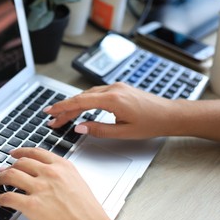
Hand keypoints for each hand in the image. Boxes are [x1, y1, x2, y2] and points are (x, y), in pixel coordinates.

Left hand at [0, 147, 110, 219]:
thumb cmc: (89, 214)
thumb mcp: (78, 184)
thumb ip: (61, 176)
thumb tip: (46, 176)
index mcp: (63, 167)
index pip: (36, 152)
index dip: (21, 151)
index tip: (14, 153)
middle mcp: (50, 173)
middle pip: (21, 162)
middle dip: (9, 166)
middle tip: (4, 170)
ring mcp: (40, 188)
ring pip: (11, 175)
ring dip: (1, 178)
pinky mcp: (32, 205)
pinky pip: (9, 197)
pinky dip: (1, 198)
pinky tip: (0, 200)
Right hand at [44, 82, 176, 138]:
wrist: (170, 114)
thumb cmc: (151, 123)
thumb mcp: (123, 132)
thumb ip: (98, 130)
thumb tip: (79, 127)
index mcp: (112, 99)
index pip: (79, 102)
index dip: (61, 107)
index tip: (49, 112)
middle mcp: (113, 89)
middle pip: (80, 98)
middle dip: (64, 109)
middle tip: (52, 119)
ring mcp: (116, 87)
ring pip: (87, 94)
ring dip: (74, 104)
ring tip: (62, 116)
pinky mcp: (119, 88)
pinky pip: (96, 93)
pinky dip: (84, 101)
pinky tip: (80, 108)